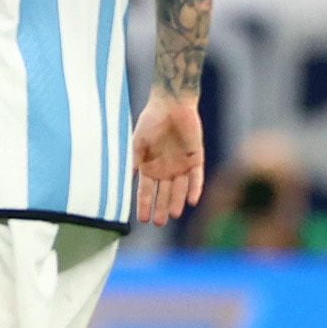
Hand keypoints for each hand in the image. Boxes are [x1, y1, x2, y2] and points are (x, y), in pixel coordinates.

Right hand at [132, 90, 205, 224]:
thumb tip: (130, 178)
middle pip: (163, 194)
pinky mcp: (196, 159)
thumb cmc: (150, 121)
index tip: (141, 219)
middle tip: (158, 223)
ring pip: (180, 189)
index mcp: (149, 167)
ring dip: (176, 202)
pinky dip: (194, 188)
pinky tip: (192, 200)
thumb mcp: (138, 142)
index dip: (144, 204)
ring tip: (174, 216)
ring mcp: (181, 165)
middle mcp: (165, 169)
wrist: (171, 104)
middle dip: (160, 208)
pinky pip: (196, 177)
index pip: (146, 191)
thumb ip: (135, 160)